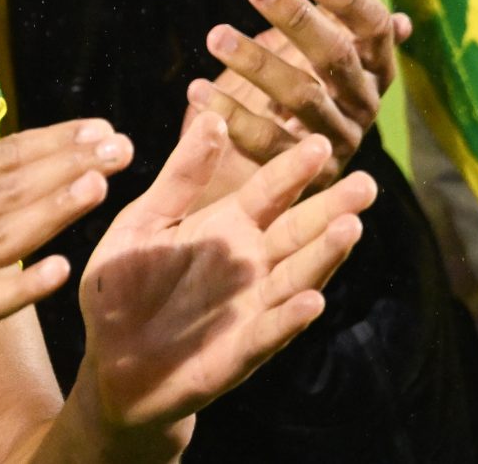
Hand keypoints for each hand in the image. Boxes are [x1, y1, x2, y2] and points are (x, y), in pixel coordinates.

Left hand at [78, 118, 375, 437]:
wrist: (111, 360)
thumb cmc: (126, 284)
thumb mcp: (144, 220)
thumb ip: (179, 176)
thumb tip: (212, 117)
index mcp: (226, 226)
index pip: (269, 191)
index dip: (292, 169)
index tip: (320, 142)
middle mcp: (249, 264)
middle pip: (297, 231)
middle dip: (332, 207)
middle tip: (367, 184)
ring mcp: (251, 307)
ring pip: (296, 276)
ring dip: (324, 255)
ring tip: (350, 227)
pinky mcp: (241, 350)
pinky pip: (270, 331)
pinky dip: (291, 317)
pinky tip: (312, 301)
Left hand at [184, 0, 408, 196]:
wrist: (292, 165)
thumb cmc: (313, 82)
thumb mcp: (331, 36)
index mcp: (375, 66)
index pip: (373, 25)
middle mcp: (363, 102)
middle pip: (335, 57)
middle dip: (298, 20)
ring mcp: (336, 140)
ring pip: (301, 99)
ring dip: (257, 63)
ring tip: (215, 35)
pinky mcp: (304, 175)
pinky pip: (267, 144)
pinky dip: (232, 117)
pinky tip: (198, 90)